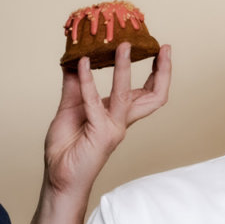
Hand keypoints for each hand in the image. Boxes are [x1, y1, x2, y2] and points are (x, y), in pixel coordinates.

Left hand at [43, 41, 172, 196]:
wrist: (59, 177)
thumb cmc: (67, 148)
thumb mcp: (71, 108)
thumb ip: (75, 85)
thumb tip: (73, 59)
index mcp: (120, 115)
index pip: (148, 92)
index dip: (159, 72)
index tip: (159, 50)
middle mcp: (122, 121)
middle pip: (155, 96)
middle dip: (164, 71)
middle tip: (165, 48)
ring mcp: (113, 128)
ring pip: (127, 94)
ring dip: (125, 68)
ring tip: (123, 46)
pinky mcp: (99, 133)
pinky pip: (94, 102)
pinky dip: (87, 80)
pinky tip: (82, 63)